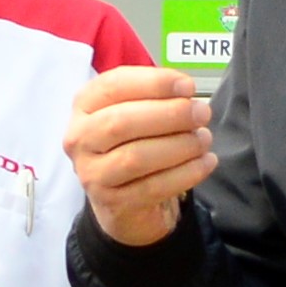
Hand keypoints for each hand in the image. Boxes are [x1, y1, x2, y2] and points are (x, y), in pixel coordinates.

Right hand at [66, 67, 219, 250]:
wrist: (122, 199)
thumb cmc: (132, 143)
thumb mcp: (134, 111)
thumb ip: (154, 96)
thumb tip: (185, 92)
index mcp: (84, 105)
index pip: (113, 86)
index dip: (154, 83)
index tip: (188, 86)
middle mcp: (80, 138)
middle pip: (122, 122)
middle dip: (170, 115)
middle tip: (201, 113)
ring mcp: (92, 174)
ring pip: (136, 157)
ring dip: (179, 145)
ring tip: (204, 138)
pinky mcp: (113, 203)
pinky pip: (153, 187)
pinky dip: (186, 173)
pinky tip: (205, 161)